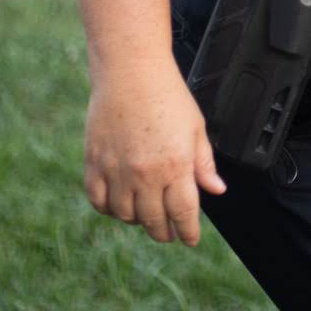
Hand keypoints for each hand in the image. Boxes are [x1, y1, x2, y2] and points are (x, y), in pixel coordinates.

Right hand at [84, 61, 226, 245]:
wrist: (131, 71)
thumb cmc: (168, 95)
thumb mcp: (196, 127)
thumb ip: (204, 163)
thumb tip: (216, 190)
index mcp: (176, 165)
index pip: (184, 214)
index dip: (188, 232)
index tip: (190, 239)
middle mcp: (145, 174)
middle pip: (154, 220)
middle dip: (165, 232)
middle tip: (169, 232)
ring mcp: (117, 170)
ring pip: (126, 215)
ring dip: (138, 221)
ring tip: (146, 215)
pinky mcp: (94, 163)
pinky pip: (98, 200)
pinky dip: (109, 209)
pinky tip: (119, 204)